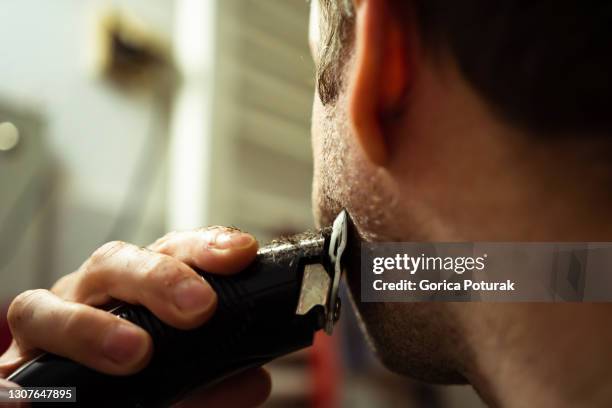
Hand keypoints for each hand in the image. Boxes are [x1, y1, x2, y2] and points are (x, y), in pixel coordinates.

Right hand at [0, 227, 270, 406]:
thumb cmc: (137, 388)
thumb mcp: (186, 389)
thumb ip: (215, 385)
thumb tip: (254, 382)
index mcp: (137, 291)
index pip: (169, 251)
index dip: (203, 246)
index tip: (240, 253)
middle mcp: (90, 299)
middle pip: (113, 262)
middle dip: (158, 278)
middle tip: (199, 308)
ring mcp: (45, 330)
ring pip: (43, 304)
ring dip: (89, 326)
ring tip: (134, 353)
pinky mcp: (12, 375)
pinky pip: (0, 375)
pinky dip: (7, 387)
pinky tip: (23, 399)